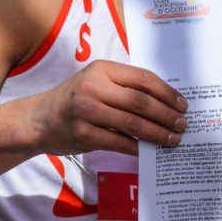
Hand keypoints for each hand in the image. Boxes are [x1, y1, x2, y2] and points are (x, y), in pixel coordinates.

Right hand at [32, 60, 188, 153]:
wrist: (38, 119)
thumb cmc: (76, 99)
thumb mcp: (97, 82)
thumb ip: (125, 87)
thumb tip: (166, 102)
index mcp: (102, 69)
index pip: (143, 78)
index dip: (167, 92)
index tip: (183, 105)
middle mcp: (93, 87)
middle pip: (140, 102)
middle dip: (166, 115)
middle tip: (182, 125)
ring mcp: (86, 111)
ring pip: (132, 123)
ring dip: (157, 133)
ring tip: (172, 139)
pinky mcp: (83, 134)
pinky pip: (118, 142)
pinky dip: (137, 148)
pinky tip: (149, 151)